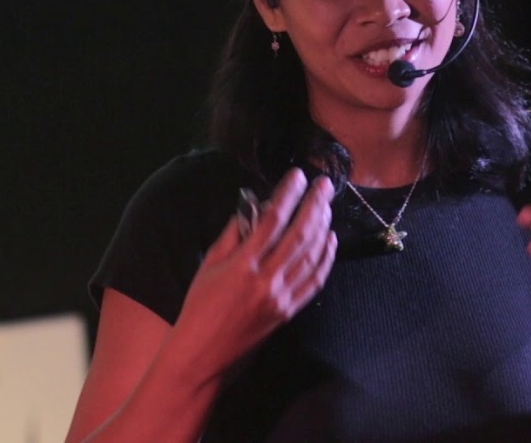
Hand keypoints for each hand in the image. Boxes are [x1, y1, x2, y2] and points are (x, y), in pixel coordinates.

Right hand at [175, 168, 336, 377]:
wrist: (202, 353)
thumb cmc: (199, 306)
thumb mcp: (209, 264)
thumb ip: (233, 234)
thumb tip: (254, 208)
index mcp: (242, 266)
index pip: (273, 220)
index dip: (288, 194)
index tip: (298, 176)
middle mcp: (266, 280)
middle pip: (300, 234)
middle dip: (315, 205)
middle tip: (324, 184)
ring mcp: (281, 297)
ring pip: (312, 255)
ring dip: (323, 227)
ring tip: (327, 206)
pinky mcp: (289, 312)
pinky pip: (315, 281)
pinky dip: (326, 258)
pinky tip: (330, 239)